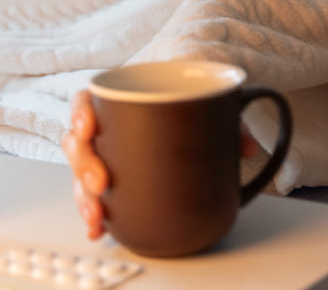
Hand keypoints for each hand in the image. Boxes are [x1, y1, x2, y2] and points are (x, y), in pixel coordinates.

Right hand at [62, 89, 260, 239]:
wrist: (190, 105)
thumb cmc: (189, 101)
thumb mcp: (208, 105)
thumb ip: (229, 121)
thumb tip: (248, 148)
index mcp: (120, 100)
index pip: (86, 101)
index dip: (81, 113)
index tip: (88, 128)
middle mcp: (106, 127)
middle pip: (79, 144)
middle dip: (85, 166)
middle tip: (101, 182)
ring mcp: (105, 153)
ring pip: (80, 173)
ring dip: (85, 196)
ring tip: (98, 214)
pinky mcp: (113, 176)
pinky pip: (94, 194)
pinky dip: (95, 212)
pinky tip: (99, 227)